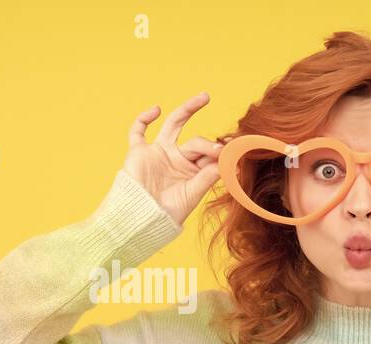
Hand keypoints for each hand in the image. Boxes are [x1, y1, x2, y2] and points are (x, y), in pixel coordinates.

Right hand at [123, 92, 223, 226]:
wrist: (139, 219)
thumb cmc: (166, 213)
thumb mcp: (192, 194)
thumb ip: (208, 176)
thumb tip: (227, 161)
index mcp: (191, 171)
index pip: (208, 155)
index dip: (219, 153)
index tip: (232, 153)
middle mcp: (177, 158)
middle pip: (196, 141)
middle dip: (208, 143)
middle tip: (220, 147)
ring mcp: (158, 152)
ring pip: (174, 124)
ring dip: (189, 109)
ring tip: (205, 97)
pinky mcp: (139, 151)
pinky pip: (138, 130)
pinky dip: (144, 118)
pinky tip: (156, 110)